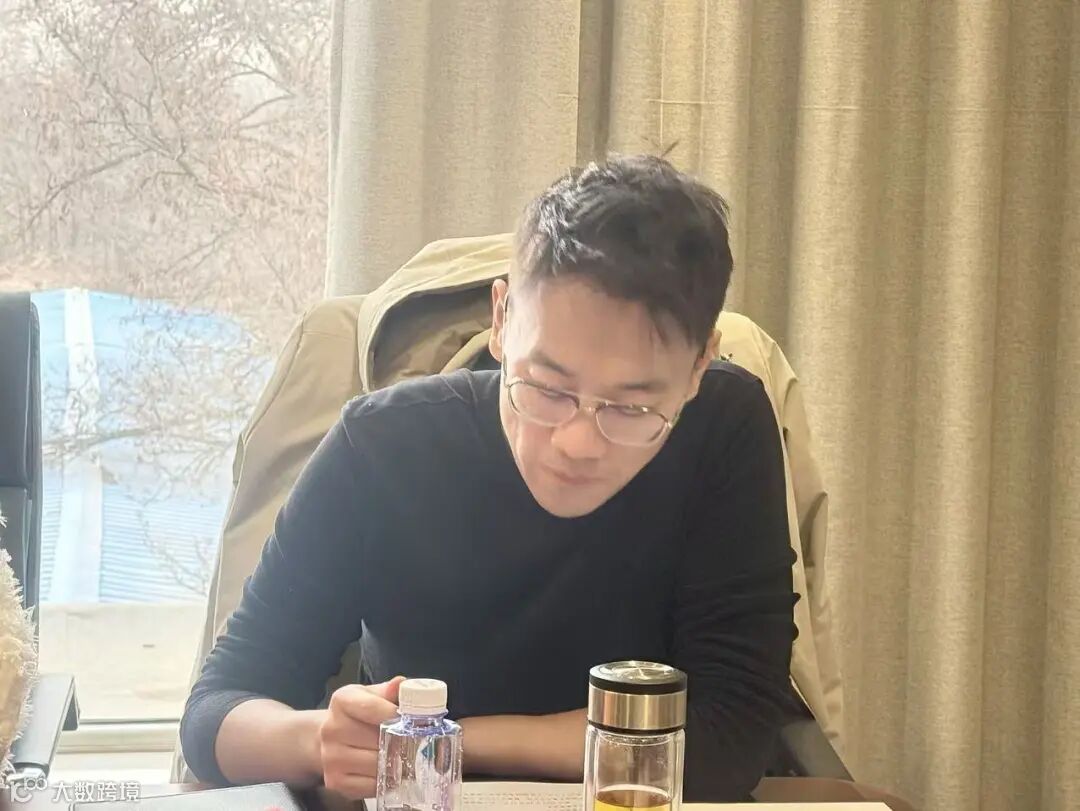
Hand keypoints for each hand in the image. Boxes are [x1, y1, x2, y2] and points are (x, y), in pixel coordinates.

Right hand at [317, 677, 404, 799]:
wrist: (332, 737)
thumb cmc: (359, 713)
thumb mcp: (371, 695)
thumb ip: (388, 690)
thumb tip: (401, 684)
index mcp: (341, 701)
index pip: (372, 707)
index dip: (395, 714)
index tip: (411, 719)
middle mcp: (331, 729)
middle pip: (377, 739)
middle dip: (399, 741)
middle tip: (415, 742)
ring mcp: (330, 757)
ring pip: (376, 764)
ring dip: (395, 763)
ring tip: (404, 756)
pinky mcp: (335, 782)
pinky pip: (370, 786)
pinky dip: (385, 781)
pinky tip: (389, 771)